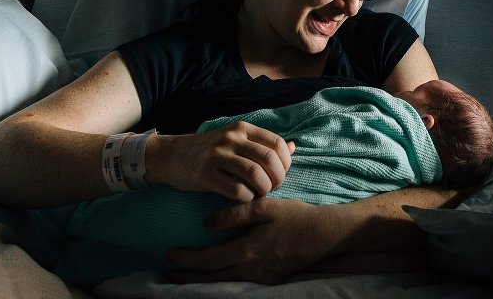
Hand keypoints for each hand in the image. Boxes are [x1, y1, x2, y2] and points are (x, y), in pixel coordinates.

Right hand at [149, 122, 294, 201]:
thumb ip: (264, 144)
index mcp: (242, 129)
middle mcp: (232, 139)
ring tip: (259, 194)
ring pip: (255, 174)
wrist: (170, 156)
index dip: (285, 163)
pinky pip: (235, 190)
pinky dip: (246, 198)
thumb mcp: (236, 141)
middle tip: (272, 188)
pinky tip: (243, 198)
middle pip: (269, 159)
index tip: (280, 174)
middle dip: (278, 178)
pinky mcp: (206, 174)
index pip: (277, 144)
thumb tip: (293, 147)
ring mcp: (218, 155)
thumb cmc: (208, 151)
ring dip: (263, 189)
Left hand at [165, 198, 336, 283]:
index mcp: (246, 252)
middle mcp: (250, 271)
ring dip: (202, 279)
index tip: (169, 254)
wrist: (325, 234)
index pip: (207, 261)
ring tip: (185, 274)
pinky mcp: (269, 279)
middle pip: (210, 279)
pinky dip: (220, 279)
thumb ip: (233, 214)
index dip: (186, 259)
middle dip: (186, 277)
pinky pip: (237, 282)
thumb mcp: (264, 208)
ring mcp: (260, 278)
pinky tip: (215, 273)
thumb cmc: (295, 217)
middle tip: (167, 273)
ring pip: (223, 283)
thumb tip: (205, 224)